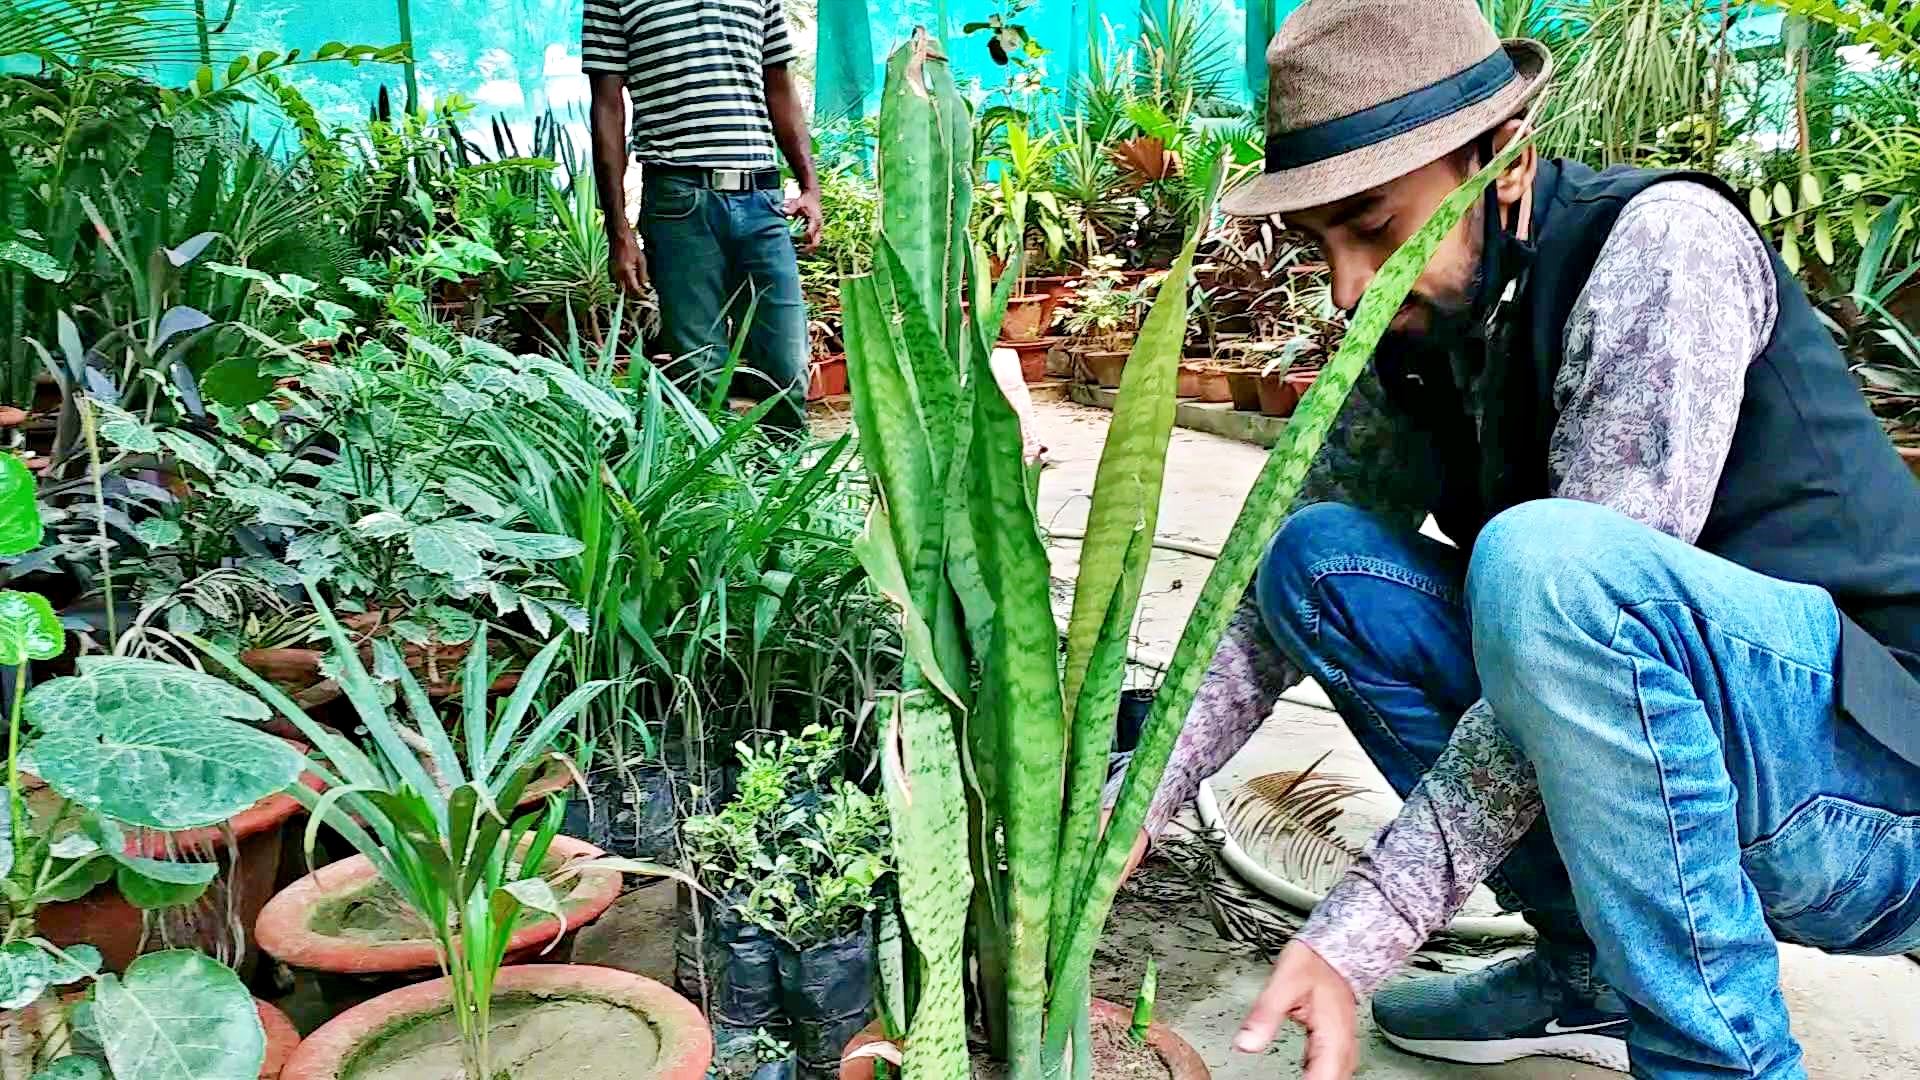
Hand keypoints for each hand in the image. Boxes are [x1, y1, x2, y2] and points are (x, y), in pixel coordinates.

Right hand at [609, 226, 646, 295]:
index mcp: (626, 271)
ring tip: (637, 292)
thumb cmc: (631, 245)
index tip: (646, 299)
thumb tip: (645, 287)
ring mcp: (611, 273)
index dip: (640, 296)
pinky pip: (616, 283)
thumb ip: (643, 275)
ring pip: (620, 289)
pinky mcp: (609, 271)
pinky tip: (630, 283)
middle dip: (634, 296)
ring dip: (628, 292)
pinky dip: (623, 285)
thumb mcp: (641, 260)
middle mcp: (617, 274)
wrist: (618, 236)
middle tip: (643, 298)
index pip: (634, 289)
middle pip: (626, 292)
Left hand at [785, 186, 822, 253]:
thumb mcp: (798, 202)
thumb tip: (783, 211)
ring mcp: (819, 229)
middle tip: (796, 253)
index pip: (809, 234)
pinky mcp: (817, 231)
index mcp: (815, 220)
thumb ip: (792, 207)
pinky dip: (806, 246)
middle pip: (815, 243)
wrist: (813, 195)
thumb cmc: (805, 199)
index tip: (791, 240)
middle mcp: (819, 226)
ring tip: (796, 252)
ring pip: (815, 244)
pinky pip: (813, 242)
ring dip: (806, 249)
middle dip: (806, 249)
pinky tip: (798, 248)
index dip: (800, 238)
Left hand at [1234, 941, 1358, 1079]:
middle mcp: (1341, 1044)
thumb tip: (1245, 1044)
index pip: (1322, 1079)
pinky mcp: (1337, 1039)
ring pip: (1335, 1076)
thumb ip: (1264, 1015)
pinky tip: (1307, 1075)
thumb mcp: (1283, 984)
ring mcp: (1342, 1043)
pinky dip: (1320, 1074)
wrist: (1334, 950)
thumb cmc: (1314, 962)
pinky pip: (1333, 1067)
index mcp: (1332, 1036)